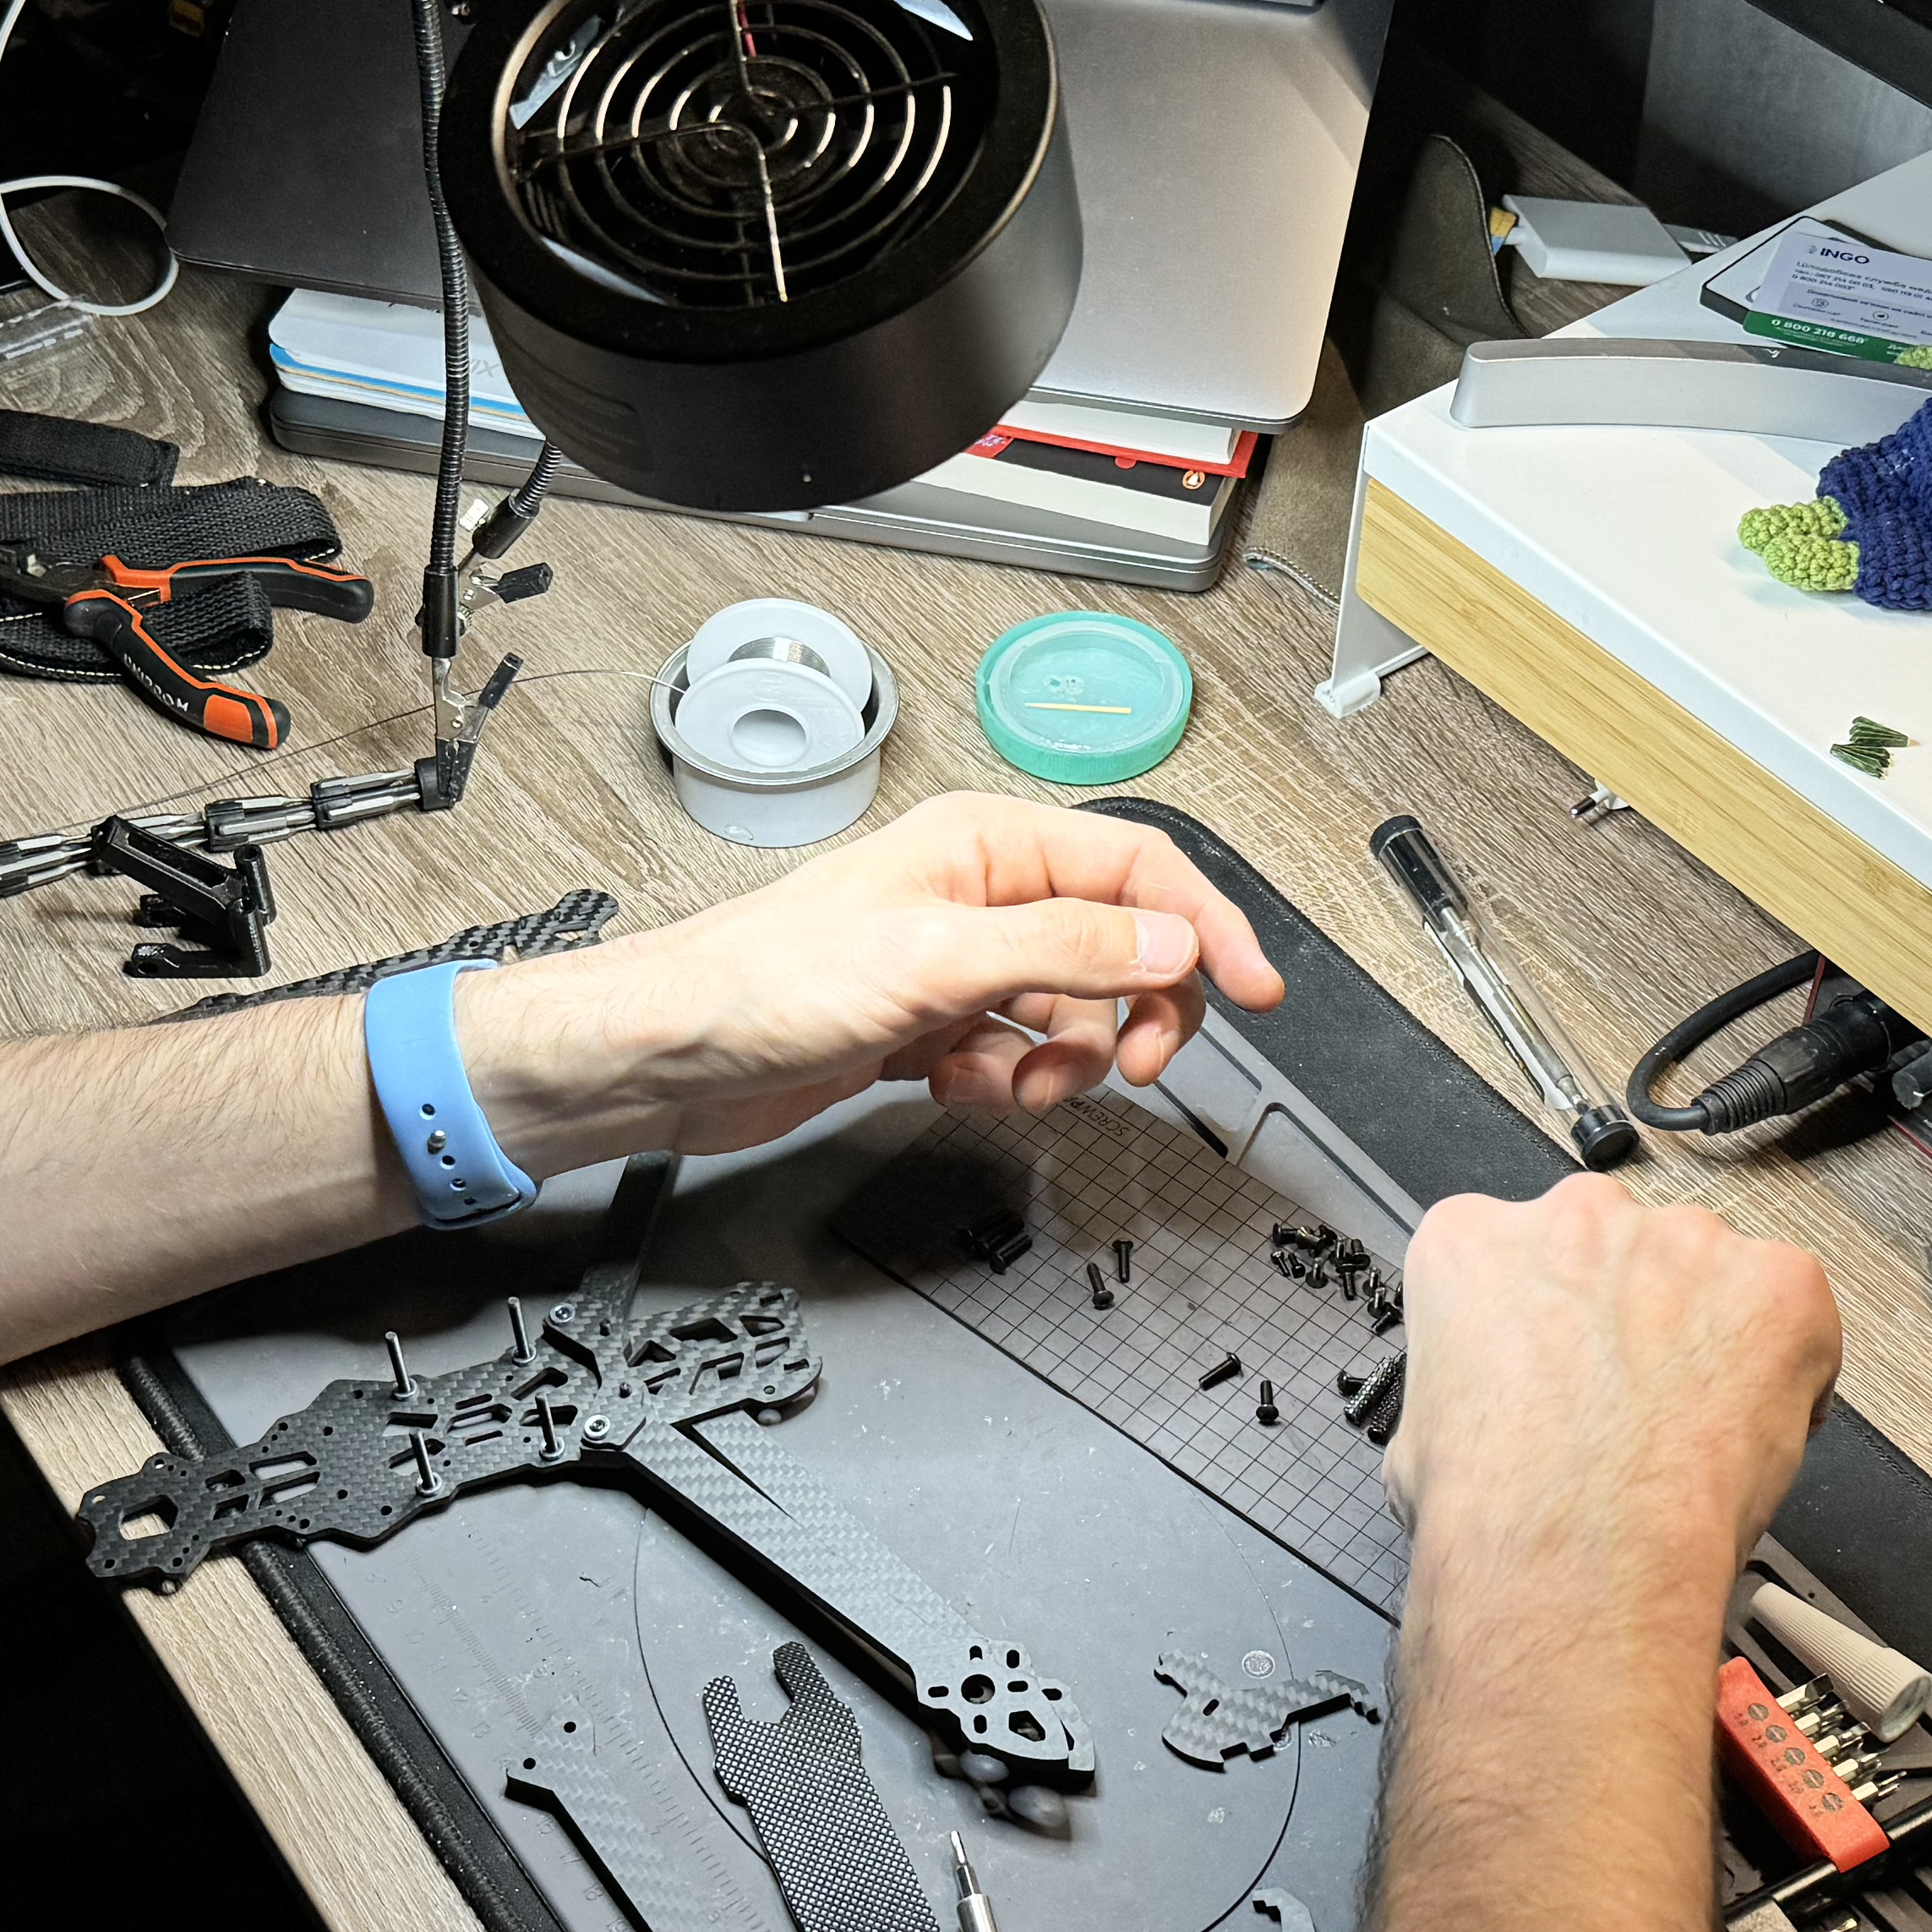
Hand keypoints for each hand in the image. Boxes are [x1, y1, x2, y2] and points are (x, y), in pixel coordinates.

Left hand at [467, 792, 1288, 1163]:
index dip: (1207, 927)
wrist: (674, 1056)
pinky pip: (1017, 1053)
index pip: (1140, 870)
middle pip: (1122, 945)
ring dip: (1062, 1060)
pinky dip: (1003, 1081)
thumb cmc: (764, 982)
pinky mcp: (931, 1023)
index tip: (1257, 990)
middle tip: (1128, 1066)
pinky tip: (952, 1085)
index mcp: (987, 846)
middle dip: (1135, 1012)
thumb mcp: (935, 959)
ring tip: (1010, 1083)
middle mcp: (980, 894)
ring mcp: (957, 962)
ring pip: (1074, 1010)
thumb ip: (1066, 945)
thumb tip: (1171, 940)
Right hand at [1384, 1177, 1839, 1660]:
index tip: (1565, 1362)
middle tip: (1633, 1402)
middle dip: (1632, 1317)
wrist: (1576, 1556)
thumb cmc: (1498, 1511)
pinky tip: (1746, 1431)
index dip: (1550, 1321)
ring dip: (1708, 1338)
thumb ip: (1474, 1375)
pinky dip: (1787, 1366)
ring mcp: (1681, 1240)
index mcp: (1473, 1243)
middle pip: (1620, 1253)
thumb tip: (1494, 1407)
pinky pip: (1794, 1312)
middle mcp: (1576, 1217)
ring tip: (1689, 1431)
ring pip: (1709, 1278)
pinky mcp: (1774, 1282)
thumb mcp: (1425, 1430)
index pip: (1519, 1253)